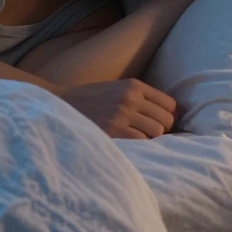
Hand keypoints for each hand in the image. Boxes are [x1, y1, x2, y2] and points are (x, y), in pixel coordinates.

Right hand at [56, 79, 177, 138]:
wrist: (62, 103)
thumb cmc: (91, 100)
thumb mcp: (117, 89)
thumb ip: (139, 98)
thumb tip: (167, 117)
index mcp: (134, 85)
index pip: (170, 103)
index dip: (169, 116)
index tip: (163, 125)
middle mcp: (131, 97)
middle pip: (167, 119)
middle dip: (163, 130)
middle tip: (151, 136)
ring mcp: (122, 114)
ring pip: (157, 131)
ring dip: (151, 139)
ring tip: (139, 140)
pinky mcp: (113, 129)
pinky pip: (141, 141)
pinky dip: (140, 145)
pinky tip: (130, 145)